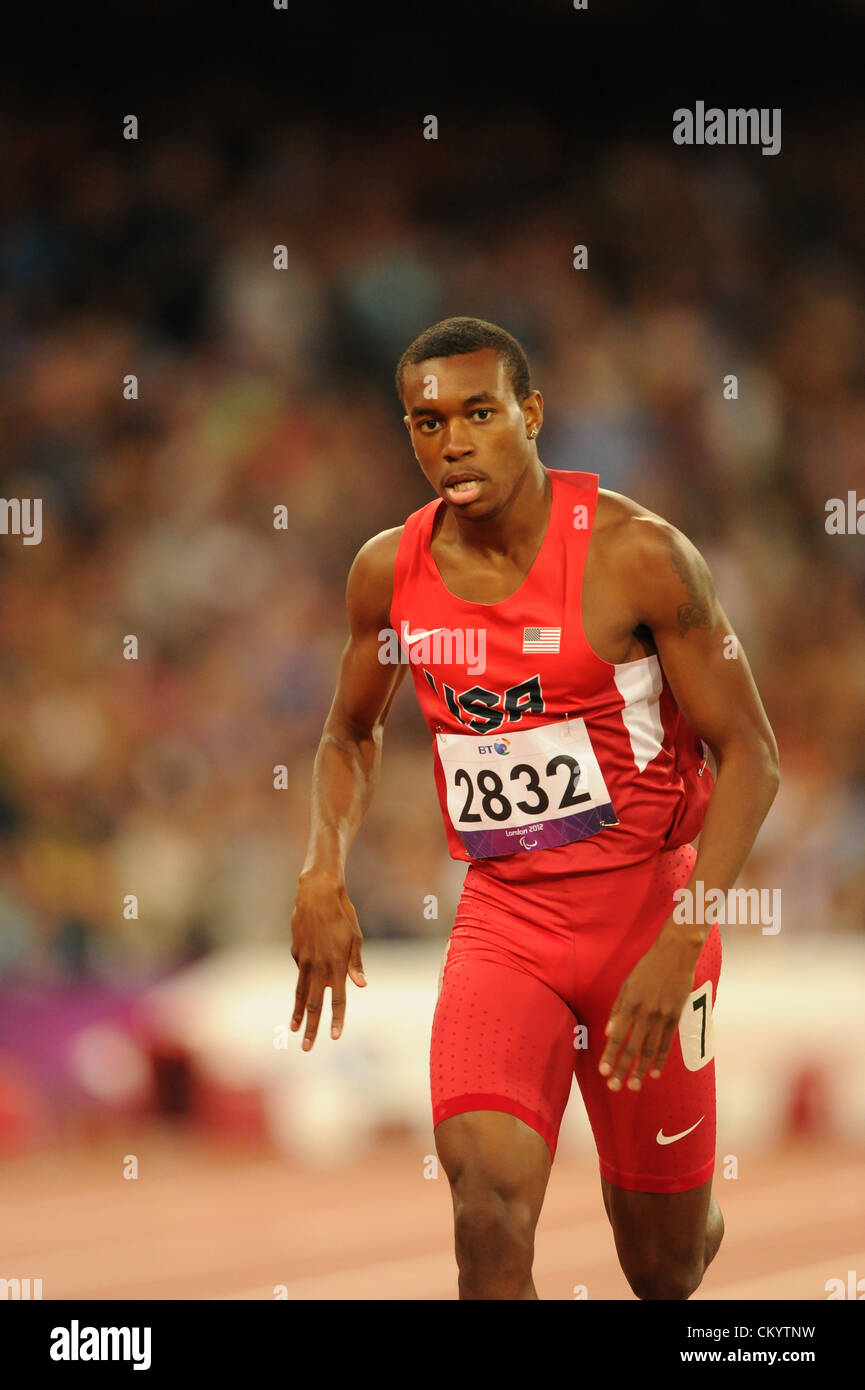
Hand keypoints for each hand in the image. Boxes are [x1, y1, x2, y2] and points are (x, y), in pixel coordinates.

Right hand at [290, 874, 365, 1050]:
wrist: (316, 894)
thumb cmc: (342, 914)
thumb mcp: (356, 938)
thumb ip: (356, 964)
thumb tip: (360, 985)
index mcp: (336, 965)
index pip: (338, 1000)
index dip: (337, 1020)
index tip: (334, 1037)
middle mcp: (318, 966)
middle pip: (315, 1003)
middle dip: (312, 1028)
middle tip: (307, 1048)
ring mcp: (304, 960)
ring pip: (300, 992)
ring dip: (298, 1013)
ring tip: (293, 1030)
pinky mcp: (296, 952)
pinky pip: (301, 971)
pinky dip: (304, 980)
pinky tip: (307, 978)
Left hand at [598, 926, 700, 1091]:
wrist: (675, 955)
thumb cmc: (647, 969)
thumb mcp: (627, 985)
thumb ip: (618, 1010)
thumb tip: (609, 1033)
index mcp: (631, 1004)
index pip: (618, 1036)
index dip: (610, 1055)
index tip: (603, 1071)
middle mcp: (646, 1013)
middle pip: (633, 1047)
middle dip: (622, 1069)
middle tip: (615, 1087)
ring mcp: (663, 1016)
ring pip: (651, 1049)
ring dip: (641, 1070)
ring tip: (633, 1085)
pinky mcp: (676, 1017)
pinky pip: (667, 1043)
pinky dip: (660, 1059)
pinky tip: (655, 1073)